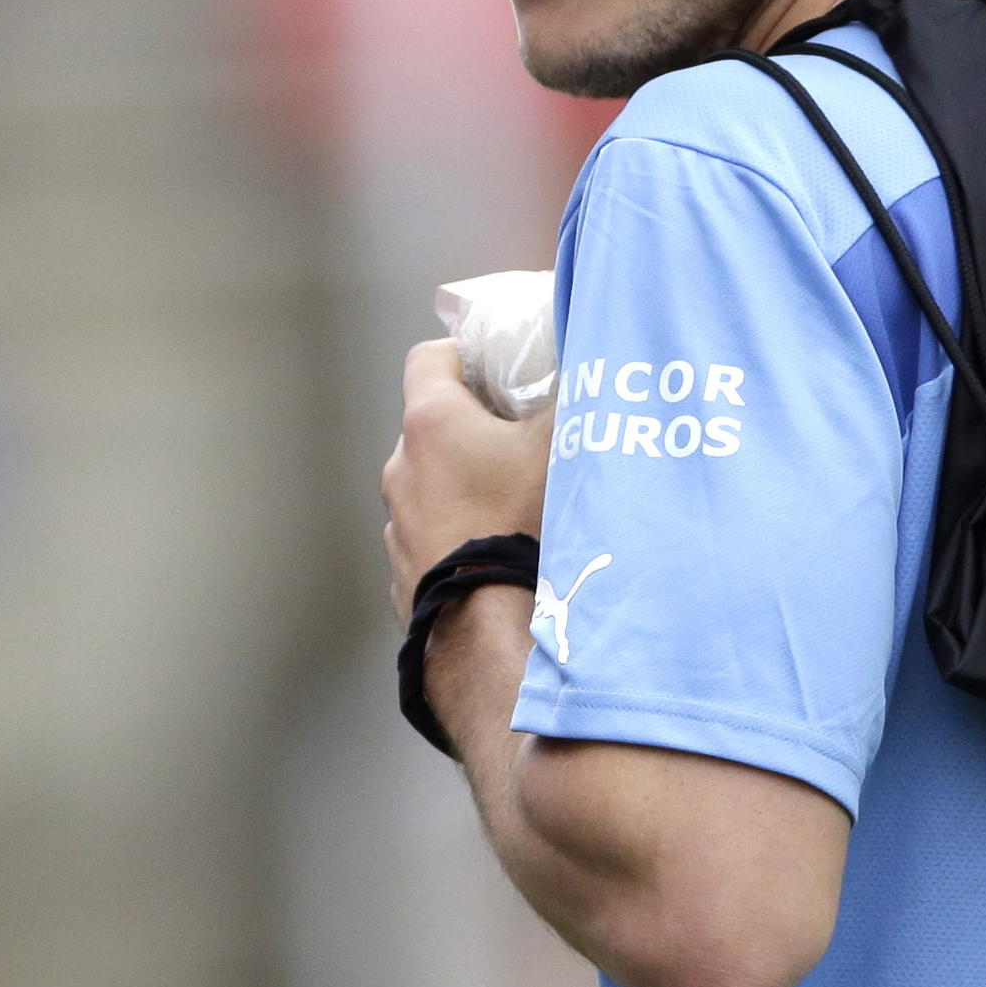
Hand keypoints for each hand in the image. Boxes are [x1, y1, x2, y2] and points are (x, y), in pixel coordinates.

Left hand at [382, 337, 552, 612]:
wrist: (493, 632)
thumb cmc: (524, 525)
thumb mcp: (563, 446)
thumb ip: (573, 398)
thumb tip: (588, 370)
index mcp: (430, 424)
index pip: (429, 358)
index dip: (464, 354)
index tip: (498, 369)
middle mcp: (401, 469)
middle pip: (433, 426)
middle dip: (475, 426)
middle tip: (523, 440)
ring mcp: (397, 525)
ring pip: (431, 486)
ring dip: (465, 486)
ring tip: (516, 505)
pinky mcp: (404, 574)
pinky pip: (432, 538)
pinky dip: (460, 536)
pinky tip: (500, 554)